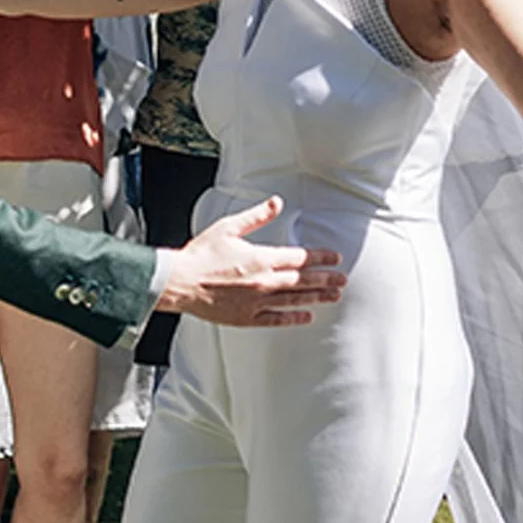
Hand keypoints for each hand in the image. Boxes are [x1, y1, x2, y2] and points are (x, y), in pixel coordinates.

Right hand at [156, 196, 346, 325]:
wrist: (179, 283)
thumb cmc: (201, 255)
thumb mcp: (228, 227)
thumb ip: (256, 216)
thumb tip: (276, 203)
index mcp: (260, 258)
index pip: (300, 257)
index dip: (321, 257)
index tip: (335, 258)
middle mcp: (263, 282)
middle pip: (304, 281)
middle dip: (326, 280)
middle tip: (343, 281)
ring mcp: (256, 302)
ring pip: (295, 300)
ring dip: (317, 298)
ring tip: (334, 297)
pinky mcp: (246, 317)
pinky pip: (276, 319)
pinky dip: (293, 317)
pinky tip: (306, 316)